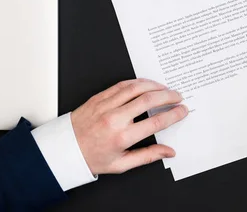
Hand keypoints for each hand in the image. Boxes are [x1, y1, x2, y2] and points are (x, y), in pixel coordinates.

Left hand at [71, 78, 187, 174]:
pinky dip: (137, 82)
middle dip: (168, 96)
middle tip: (178, 96)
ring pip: (136, 88)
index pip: (155, 122)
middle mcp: (114, 119)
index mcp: (121, 137)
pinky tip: (146, 84)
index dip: (173, 115)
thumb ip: (148, 156)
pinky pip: (122, 85)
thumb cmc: (91, 158)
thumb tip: (168, 151)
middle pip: (148, 100)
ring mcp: (106, 105)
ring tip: (165, 88)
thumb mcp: (121, 164)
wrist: (64, 149)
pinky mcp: (99, 97)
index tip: (182, 110)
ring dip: (155, 86)